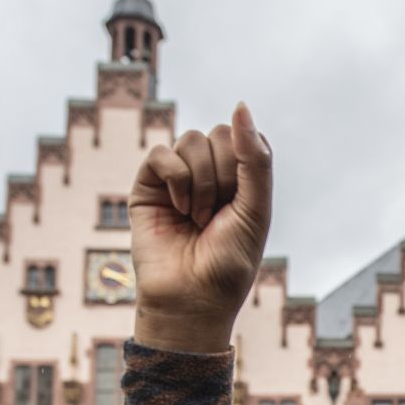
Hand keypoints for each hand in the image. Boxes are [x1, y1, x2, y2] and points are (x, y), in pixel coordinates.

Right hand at [130, 102, 272, 353]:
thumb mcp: (255, 210)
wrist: (191, 299)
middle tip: (217, 216)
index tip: (242, 202)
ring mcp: (178, 178)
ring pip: (190, 140)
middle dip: (224, 175)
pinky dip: (175, 180)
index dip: (246, 164)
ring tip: (197, 218)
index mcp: (241, 179)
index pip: (246, 138)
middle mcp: (211, 174)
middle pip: (220, 134)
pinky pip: (161, 153)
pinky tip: (178, 210)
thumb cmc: (228, 263)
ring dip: (201, 183)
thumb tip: (240, 105)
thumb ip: (255, 159)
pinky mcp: (148, 185)